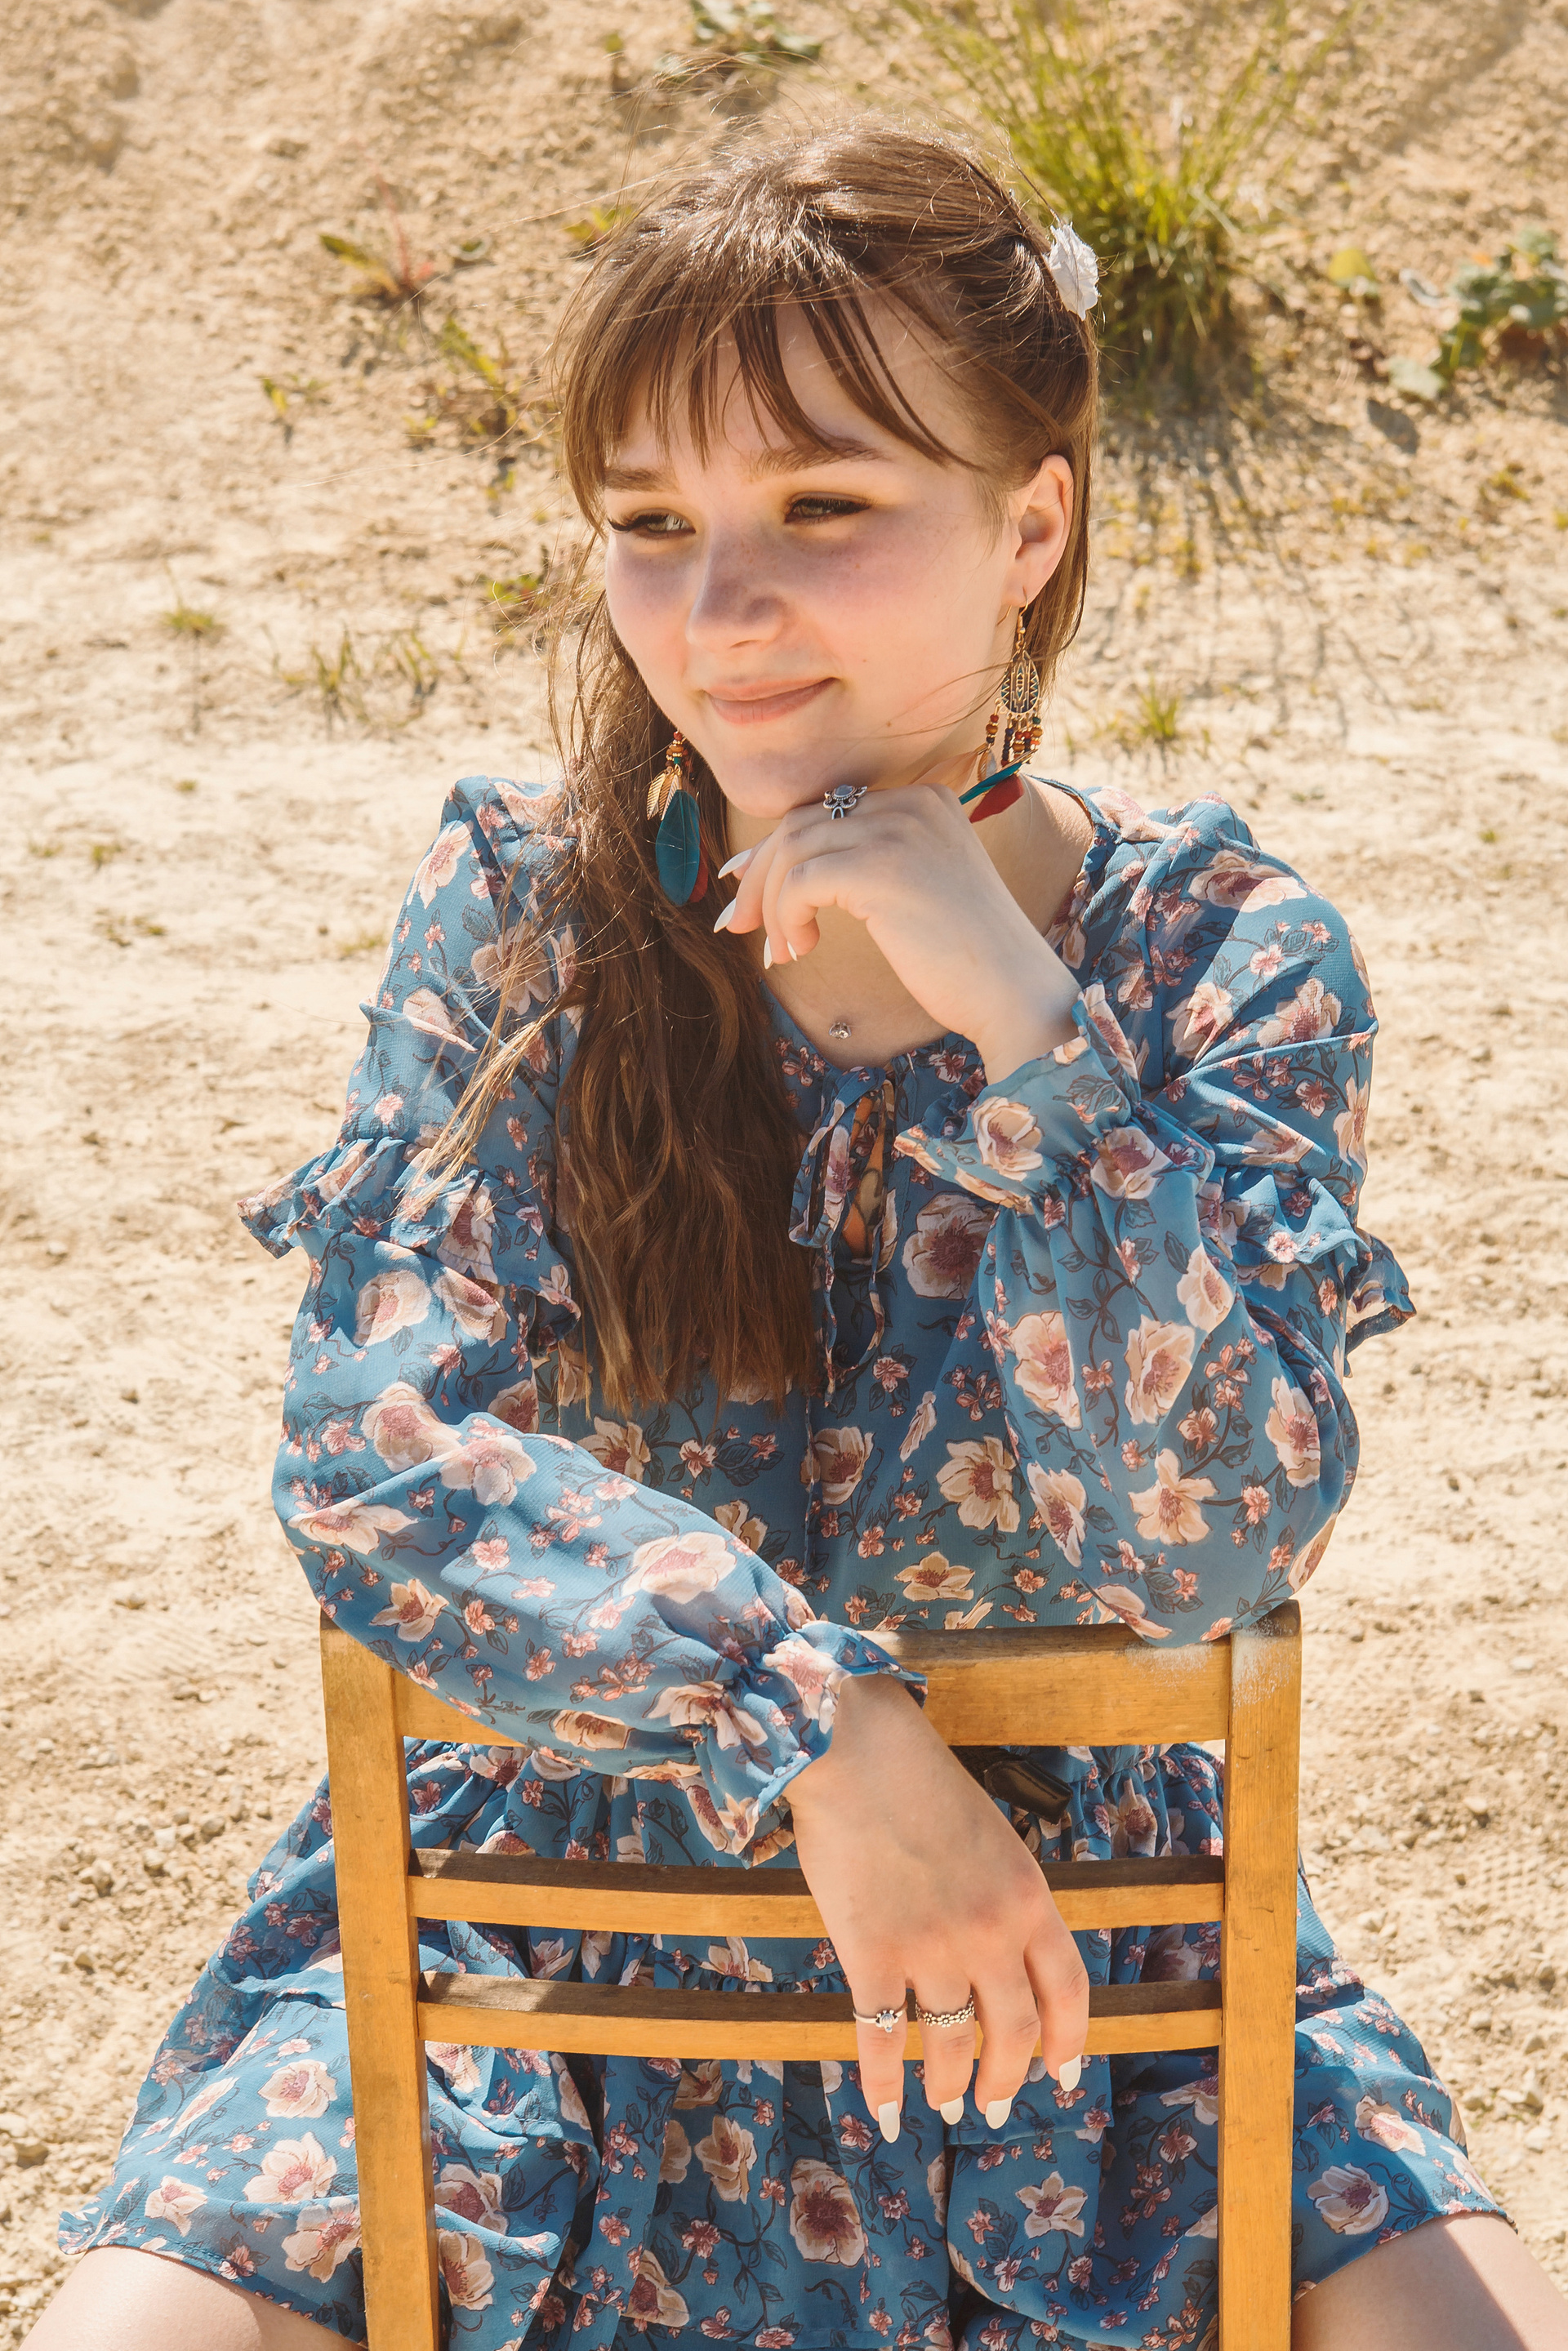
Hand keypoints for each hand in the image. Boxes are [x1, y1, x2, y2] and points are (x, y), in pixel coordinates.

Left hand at [714, 755, 1079, 1081]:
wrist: (1012, 992)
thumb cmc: (965, 960)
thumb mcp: (916, 890)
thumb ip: (866, 864)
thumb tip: (780, 870)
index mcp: (923, 800)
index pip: (826, 809)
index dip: (776, 849)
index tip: (747, 887)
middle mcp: (911, 802)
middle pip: (800, 821)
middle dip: (761, 875)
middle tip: (741, 925)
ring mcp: (898, 830)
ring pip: (793, 849)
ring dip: (774, 905)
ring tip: (786, 952)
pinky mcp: (882, 868)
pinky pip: (800, 881)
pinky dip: (787, 918)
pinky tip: (803, 950)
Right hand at [787, 1675, 1088, 2140]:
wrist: (855, 1748)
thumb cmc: (919, 1779)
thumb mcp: (991, 1836)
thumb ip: (1005, 1895)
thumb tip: (1004, 1954)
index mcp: (1027, 1896)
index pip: (1067, 1990)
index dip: (1069, 2041)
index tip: (1064, 2074)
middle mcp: (989, 1931)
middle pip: (1013, 2031)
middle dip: (1007, 2078)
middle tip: (996, 2106)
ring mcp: (930, 1947)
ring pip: (950, 2042)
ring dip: (948, 2084)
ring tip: (943, 2103)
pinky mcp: (871, 1953)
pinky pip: (882, 2036)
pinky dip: (883, 2082)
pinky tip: (882, 2109)